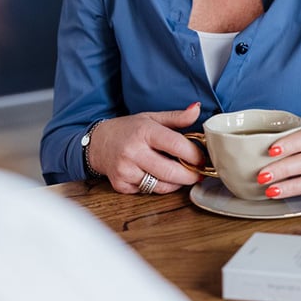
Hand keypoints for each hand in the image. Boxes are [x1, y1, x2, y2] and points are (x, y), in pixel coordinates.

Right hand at [86, 102, 205, 193]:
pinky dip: (159, 187)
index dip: (194, 155)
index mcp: (144, 131)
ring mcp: (126, 170)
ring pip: (162, 186)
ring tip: (182, 175)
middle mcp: (133, 152)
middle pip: (171, 171)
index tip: (202, 158)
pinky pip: (149, 191)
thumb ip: (177, 117)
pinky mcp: (121, 185)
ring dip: (177, 183)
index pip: (176, 145)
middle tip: (199, 173)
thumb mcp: (152, 118)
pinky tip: (160, 177)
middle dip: (191, 175)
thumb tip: (197, 109)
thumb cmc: (128, 129)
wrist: (97, 143)